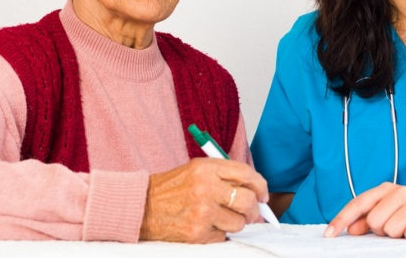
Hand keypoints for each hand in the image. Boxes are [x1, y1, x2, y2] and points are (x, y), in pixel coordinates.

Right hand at [140, 158, 269, 242]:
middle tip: (250, 212)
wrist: (142, 207)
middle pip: (247, 201)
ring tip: (220, 218)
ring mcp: (203, 212)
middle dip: (253, 209)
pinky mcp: (198, 232)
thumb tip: (254, 191)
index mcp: (206, 169)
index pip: (246, 174)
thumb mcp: (195, 170)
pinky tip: (206, 226)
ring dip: (234, 223)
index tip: (262, 194)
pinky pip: (223, 236)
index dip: (260, 186)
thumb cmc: (170, 189)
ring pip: (239, 222)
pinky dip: (219, 233)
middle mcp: (206, 188)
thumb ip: (223, 176)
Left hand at [324, 182, 405, 239]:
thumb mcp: (388, 213)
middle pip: (374, 221)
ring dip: (399, 235)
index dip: (341, 220)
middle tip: (396, 228)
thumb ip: (367, 221)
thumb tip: (351, 229)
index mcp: (385, 190)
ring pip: (392, 229)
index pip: (358, 204)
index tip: (329, 235)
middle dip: (382, 231)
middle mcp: (400, 191)